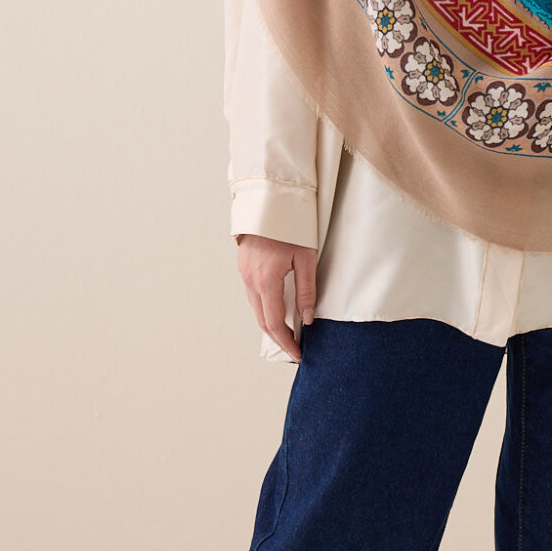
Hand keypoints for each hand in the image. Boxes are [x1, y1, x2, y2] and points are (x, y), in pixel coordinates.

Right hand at [236, 233, 317, 361]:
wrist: (270, 197)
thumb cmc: (291, 223)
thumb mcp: (306, 256)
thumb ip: (307, 290)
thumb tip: (308, 318)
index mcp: (266, 279)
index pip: (274, 323)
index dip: (286, 342)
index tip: (297, 353)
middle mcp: (250, 279)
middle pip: (262, 319)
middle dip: (278, 337)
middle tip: (294, 348)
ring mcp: (244, 272)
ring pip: (255, 307)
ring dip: (270, 322)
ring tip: (288, 331)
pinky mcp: (243, 264)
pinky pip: (252, 293)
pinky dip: (264, 306)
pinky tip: (277, 307)